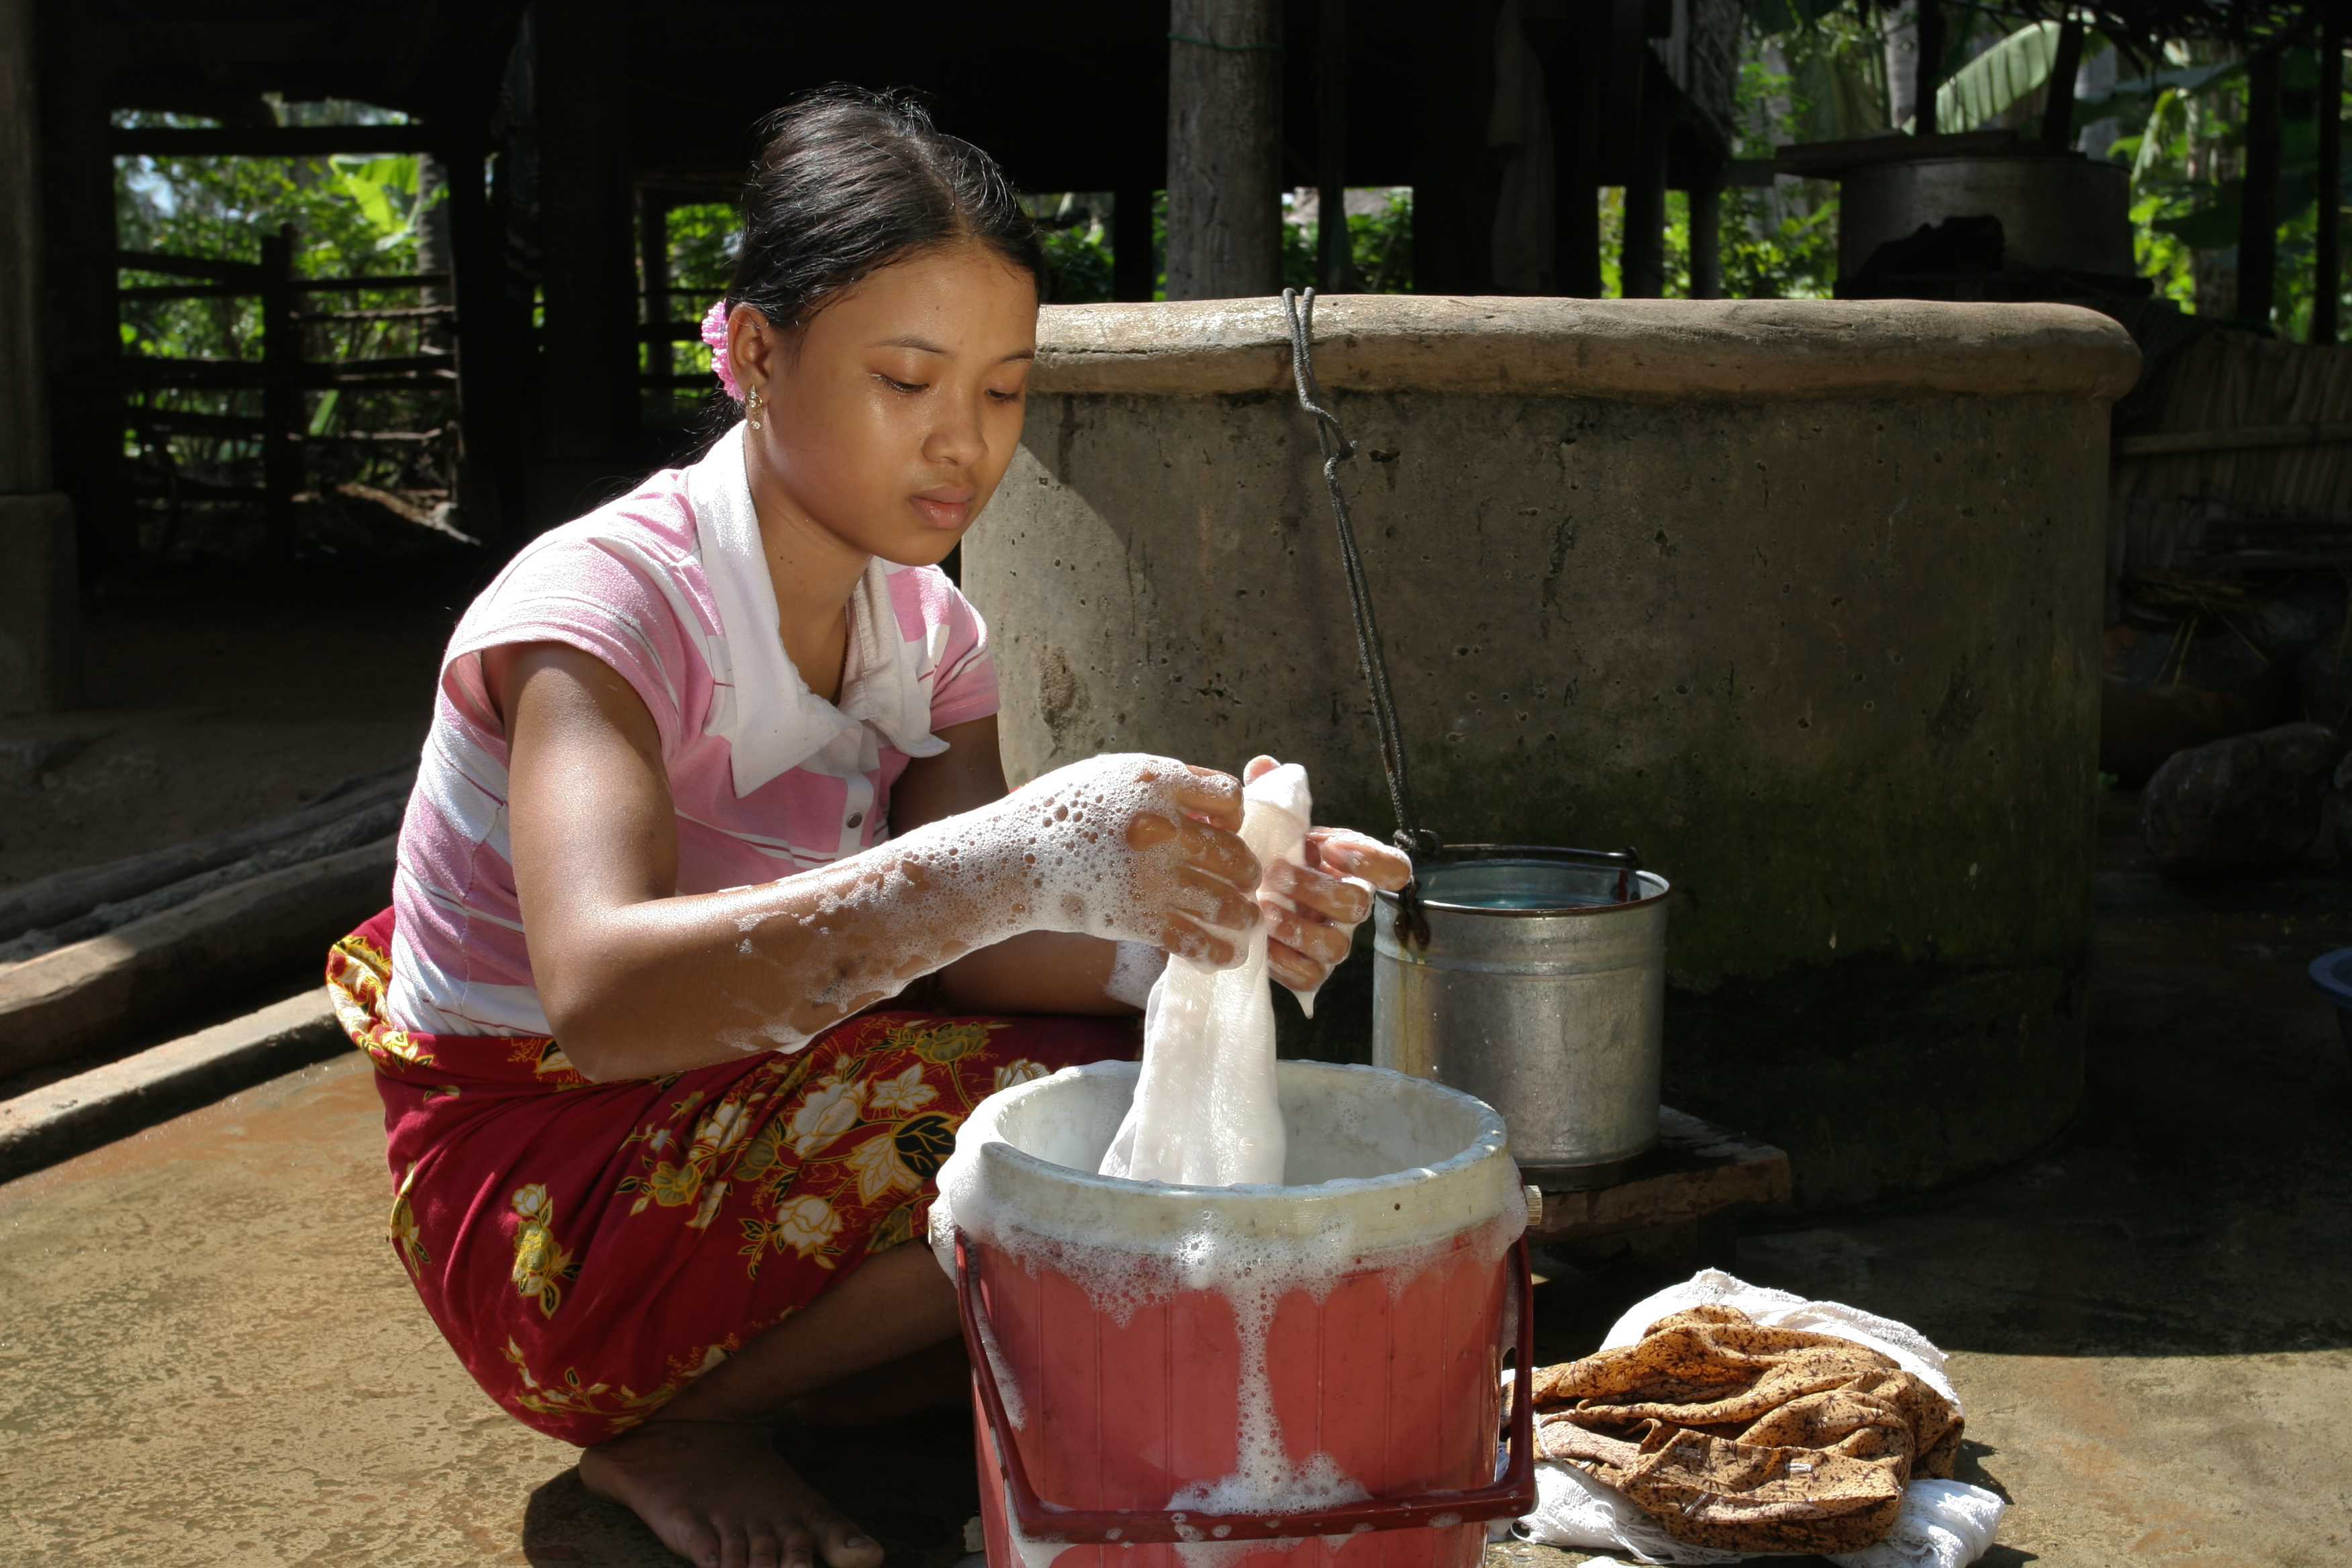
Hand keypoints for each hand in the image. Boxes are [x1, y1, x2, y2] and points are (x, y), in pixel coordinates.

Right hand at [995, 753, 1260, 965]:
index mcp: (1157, 783)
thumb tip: (1213, 802)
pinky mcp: (1138, 920)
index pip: (1230, 800)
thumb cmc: (1056, 810)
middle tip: (1245, 882)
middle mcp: (1161, 828)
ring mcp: (1151, 877)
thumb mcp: (1111, 775)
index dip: (1234, 818)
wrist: (1007, 858)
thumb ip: (1163, 783)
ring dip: (1242, 916)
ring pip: (1227, 904)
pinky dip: (1218, 953)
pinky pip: (1197, 943)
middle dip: (1246, 873)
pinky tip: (1223, 955)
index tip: (1223, 830)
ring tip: (1243, 921)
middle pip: (1236, 856)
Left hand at [1241, 756, 1412, 995]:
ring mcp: (1332, 939)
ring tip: (1265, 910)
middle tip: (1276, 874)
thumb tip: (1264, 765)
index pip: (1394, 867)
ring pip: (1336, 946)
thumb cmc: (1265, 854)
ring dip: (1299, 928)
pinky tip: (1260, 942)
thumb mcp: (1267, 821)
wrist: (1238, 895)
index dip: (1371, 859)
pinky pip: (1310, 976)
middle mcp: (1349, 904)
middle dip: (1317, 889)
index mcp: (1351, 865)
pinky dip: (1284, 962)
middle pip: (1358, 905)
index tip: (1329, 845)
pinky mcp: (1309, 970)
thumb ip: (1269, 791)